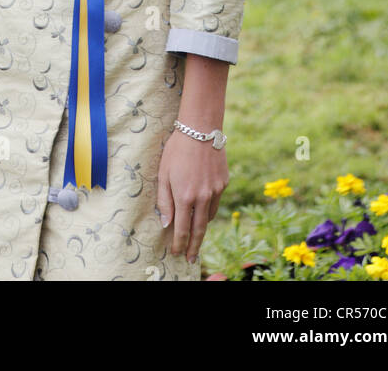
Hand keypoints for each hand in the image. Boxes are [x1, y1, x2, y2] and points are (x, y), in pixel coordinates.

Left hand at [157, 126, 228, 264]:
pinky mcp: (224, 183)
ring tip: (196, 235)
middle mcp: (202, 197)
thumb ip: (165, 200)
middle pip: (199, 229)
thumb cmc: (177, 149)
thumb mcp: (163, 173)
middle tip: (191, 258)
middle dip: (194, 246)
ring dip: (202, 228)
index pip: (182, 228)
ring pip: (209, 217)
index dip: (179, 243)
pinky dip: (209, 209)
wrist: (200, 129)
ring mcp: (215, 190)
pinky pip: (216, 202)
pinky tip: (203, 209)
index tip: (176, 252)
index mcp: (185, 196)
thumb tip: (166, 223)